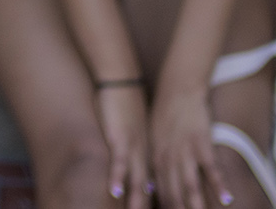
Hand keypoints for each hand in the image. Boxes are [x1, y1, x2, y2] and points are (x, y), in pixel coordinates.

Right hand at [96, 83, 154, 204]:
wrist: (123, 80)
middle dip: (155, 205)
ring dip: (137, 200)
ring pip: (137, 180)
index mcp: (150, 152)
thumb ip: (137, 149)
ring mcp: (133, 147)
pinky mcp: (120, 138)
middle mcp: (144, 154)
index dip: (160, 201)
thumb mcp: (136, 130)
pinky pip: (119, 162)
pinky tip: (115, 192)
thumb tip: (137, 166)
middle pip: (149, 188)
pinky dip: (117, 178)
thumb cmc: (127, 104)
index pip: (156, 184)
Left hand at [149, 83, 231, 208]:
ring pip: (190, 184)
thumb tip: (158, 188)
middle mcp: (168, 159)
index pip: (161, 194)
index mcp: (156, 160)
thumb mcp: (156, 142)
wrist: (177, 88)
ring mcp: (184, 151)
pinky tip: (227, 199)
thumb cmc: (167, 117)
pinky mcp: (201, 143)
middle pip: (174, 194)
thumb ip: (160, 166)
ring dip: (196, 204)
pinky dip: (219, 185)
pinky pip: (211, 168)